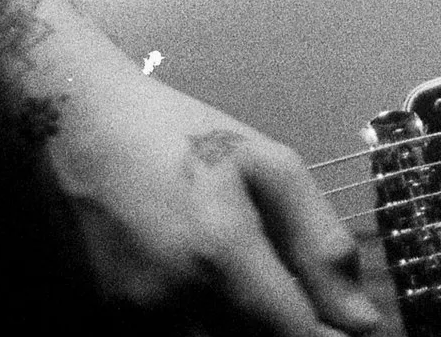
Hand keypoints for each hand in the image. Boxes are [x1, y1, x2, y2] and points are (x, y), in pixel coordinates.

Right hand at [32, 53, 379, 332]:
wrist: (79, 125)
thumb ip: (319, 241)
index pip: (296, 336)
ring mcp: (137, 322)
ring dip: (250, 333)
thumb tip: (362, 318)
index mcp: (223, 255)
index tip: (352, 329)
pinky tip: (220, 299)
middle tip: (304, 304)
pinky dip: (210, 330)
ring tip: (261, 293)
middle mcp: (177, 304)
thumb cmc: (182, 134)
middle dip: (290, 334)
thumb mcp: (266, 163)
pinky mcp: (111, 325)